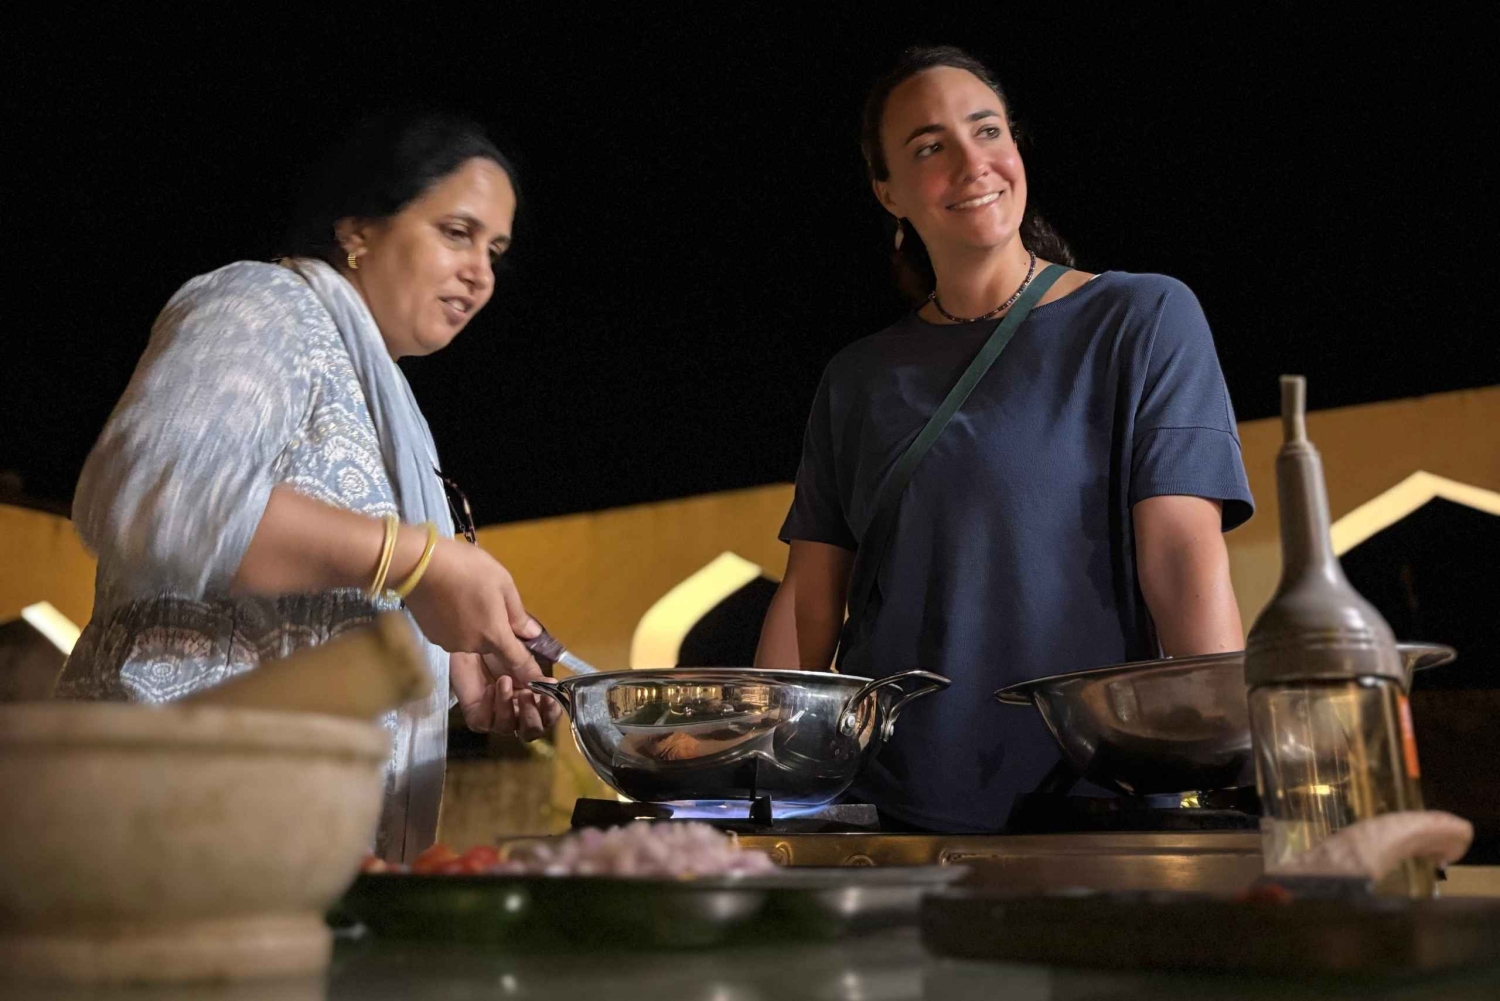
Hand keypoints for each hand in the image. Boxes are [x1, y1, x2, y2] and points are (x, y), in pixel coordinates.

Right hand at [404, 537, 538, 671]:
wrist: (419, 565)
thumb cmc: (468, 569)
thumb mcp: (503, 583)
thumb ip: (518, 613)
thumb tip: (532, 634)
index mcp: (494, 635)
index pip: (517, 660)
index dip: (529, 668)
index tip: (537, 676)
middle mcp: (472, 647)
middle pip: (493, 646)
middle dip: (496, 631)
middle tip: (491, 603)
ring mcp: (450, 644)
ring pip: (472, 640)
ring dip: (476, 627)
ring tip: (468, 599)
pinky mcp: (432, 638)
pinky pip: (454, 635)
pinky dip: (458, 625)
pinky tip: (452, 603)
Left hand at [450, 650, 562, 739]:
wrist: (469, 636)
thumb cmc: (498, 642)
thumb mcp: (520, 652)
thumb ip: (534, 671)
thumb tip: (551, 684)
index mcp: (534, 696)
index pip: (549, 716)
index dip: (551, 712)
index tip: (549, 697)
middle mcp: (516, 709)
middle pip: (530, 731)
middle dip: (531, 717)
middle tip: (526, 694)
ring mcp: (495, 714)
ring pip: (506, 728)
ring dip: (507, 706)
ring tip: (504, 680)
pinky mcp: (475, 713)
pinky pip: (484, 722)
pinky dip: (488, 707)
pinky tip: (489, 688)